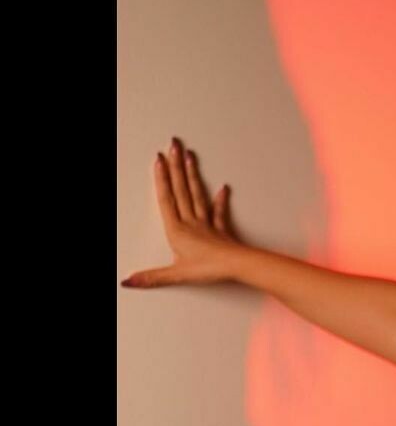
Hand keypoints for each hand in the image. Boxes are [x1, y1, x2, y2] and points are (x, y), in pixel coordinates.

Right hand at [121, 136, 243, 288]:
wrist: (237, 266)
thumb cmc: (210, 268)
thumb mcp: (176, 275)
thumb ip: (152, 277)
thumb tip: (128, 281)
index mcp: (178, 230)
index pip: (166, 199)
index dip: (161, 179)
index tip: (158, 159)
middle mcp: (191, 222)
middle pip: (181, 189)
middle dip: (175, 166)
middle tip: (173, 144)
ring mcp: (207, 224)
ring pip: (198, 195)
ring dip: (193, 175)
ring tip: (190, 155)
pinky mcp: (221, 230)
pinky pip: (219, 212)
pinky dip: (221, 200)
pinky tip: (223, 188)